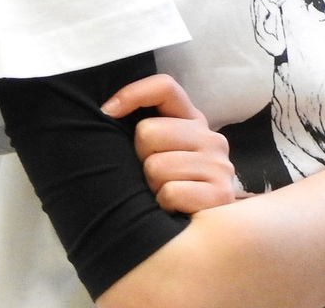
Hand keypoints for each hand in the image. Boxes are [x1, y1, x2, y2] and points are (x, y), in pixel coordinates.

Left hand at [102, 73, 241, 213]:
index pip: (164, 88)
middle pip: (149, 131)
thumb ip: (146, 131)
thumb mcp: (158, 156)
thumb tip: (104, 112)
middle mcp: (211, 139)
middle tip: (150, 177)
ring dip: (151, 187)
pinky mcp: (220, 194)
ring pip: (156, 166)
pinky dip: (164, 205)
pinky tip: (172, 210)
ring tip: (161, 196)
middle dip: (140, 158)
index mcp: (194, 122)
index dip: (132, 95)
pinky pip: (170, 192)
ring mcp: (219, 165)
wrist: (202, 236)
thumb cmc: (170, 190)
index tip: (106, 112)